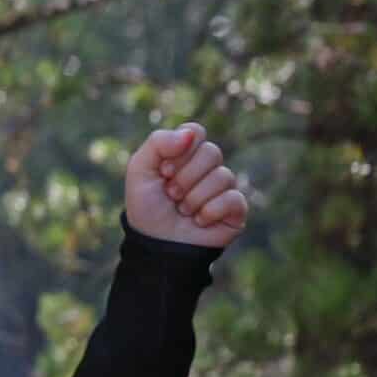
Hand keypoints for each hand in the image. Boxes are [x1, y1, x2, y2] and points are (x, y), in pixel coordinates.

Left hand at [125, 123, 246, 247]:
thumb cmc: (147, 206)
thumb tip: (190, 134)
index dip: (179, 151)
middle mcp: (208, 167)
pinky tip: (199, 221)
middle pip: (212, 152)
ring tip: (182, 210)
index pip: (196, 132)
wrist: (155, 243)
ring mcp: (224, 187)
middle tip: (171, 194)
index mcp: (186, 154)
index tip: (164, 170)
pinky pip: (233, 199)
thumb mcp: (139, 170)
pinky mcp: (236, 209)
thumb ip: (158, 142)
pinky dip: (209, 212)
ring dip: (193, 198)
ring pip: (223, 176)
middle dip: (184, 177)